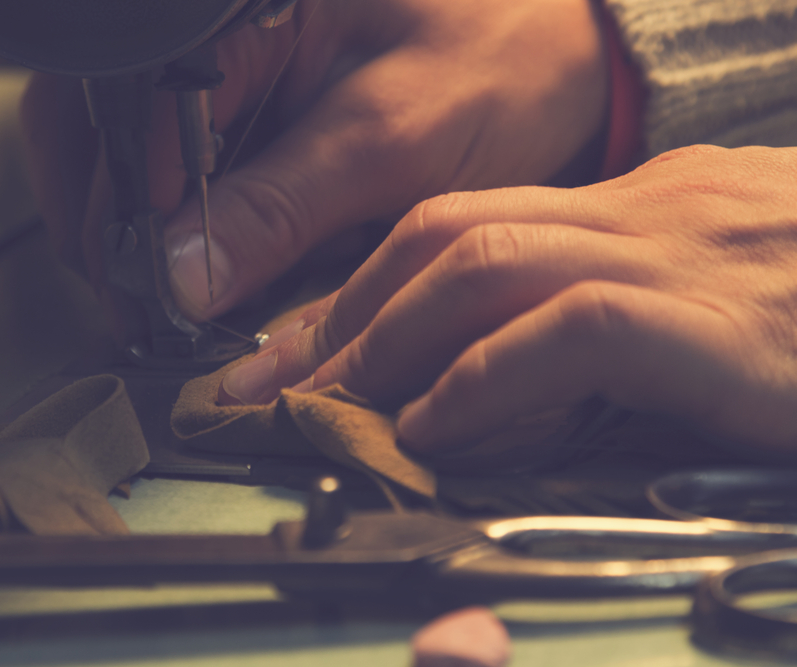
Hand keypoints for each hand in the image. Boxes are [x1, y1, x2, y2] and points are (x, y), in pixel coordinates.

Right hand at [20, 0, 606, 335]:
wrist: (565, 58)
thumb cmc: (498, 61)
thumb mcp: (390, 139)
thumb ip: (280, 203)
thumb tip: (179, 276)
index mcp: (239, 10)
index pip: (125, 105)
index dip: (119, 206)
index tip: (142, 291)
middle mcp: (222, 31)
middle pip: (107, 127)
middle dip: (115, 223)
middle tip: (142, 308)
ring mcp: (237, 72)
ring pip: (141, 154)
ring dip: (147, 231)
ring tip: (169, 296)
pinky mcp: (261, 112)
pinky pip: (195, 172)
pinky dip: (194, 227)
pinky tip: (212, 265)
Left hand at [223, 145, 796, 458]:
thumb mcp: (716, 310)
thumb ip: (618, 327)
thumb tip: (500, 381)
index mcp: (648, 207)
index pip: (472, 224)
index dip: (376, 286)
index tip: (310, 344)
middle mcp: (654, 211)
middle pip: (453, 228)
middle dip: (351, 305)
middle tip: (283, 378)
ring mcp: (688, 255)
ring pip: (487, 260)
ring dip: (390, 337)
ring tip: (338, 404)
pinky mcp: (723, 323)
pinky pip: (569, 330)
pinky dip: (481, 379)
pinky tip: (434, 430)